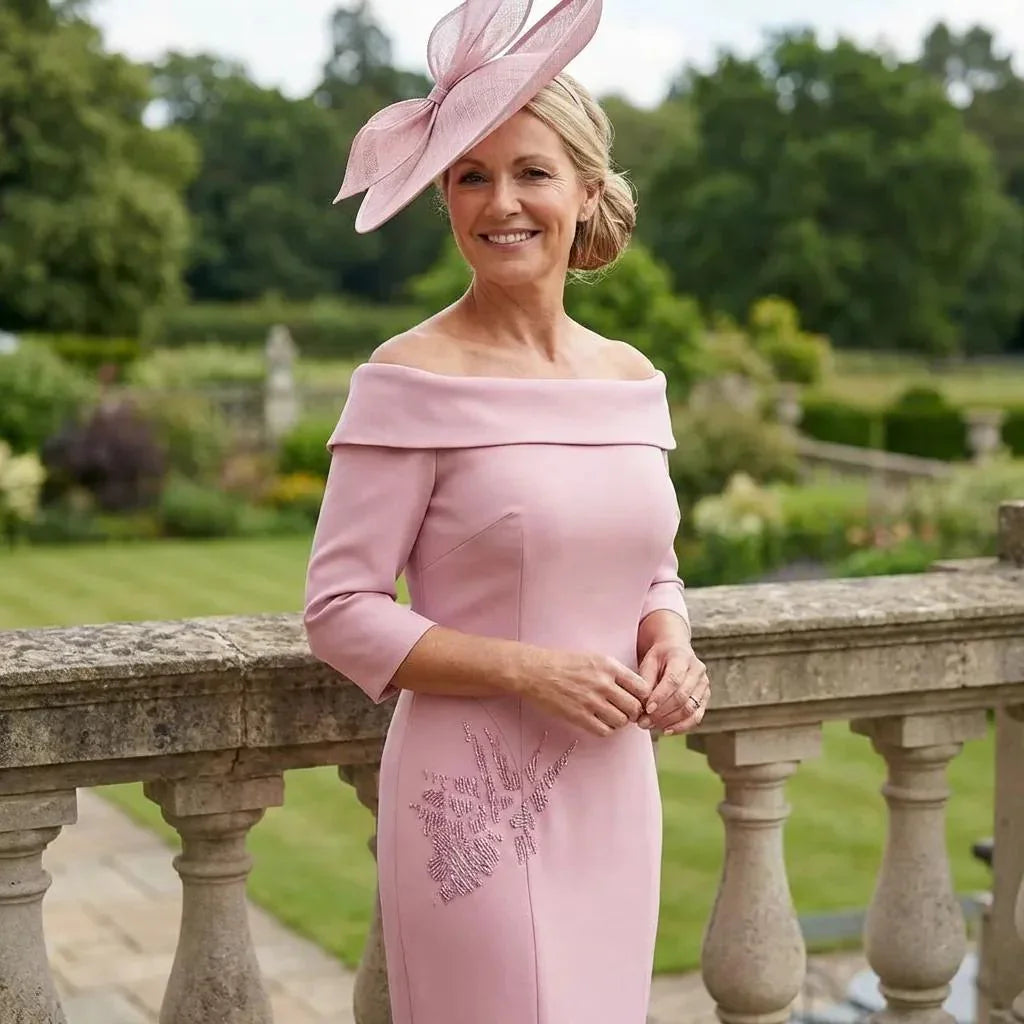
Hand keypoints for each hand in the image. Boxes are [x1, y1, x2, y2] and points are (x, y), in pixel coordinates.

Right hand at [525, 650, 653, 737]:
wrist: (536, 672)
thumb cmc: (564, 663)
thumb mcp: (594, 658)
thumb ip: (615, 672)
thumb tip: (635, 690)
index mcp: (609, 666)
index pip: (642, 687)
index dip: (644, 697)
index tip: (639, 700)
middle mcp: (603, 683)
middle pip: (635, 707)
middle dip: (634, 712)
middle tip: (626, 712)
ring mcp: (591, 701)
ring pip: (621, 721)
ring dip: (619, 721)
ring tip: (610, 716)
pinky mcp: (579, 716)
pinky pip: (604, 730)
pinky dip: (605, 729)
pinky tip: (599, 721)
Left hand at [636, 641, 709, 735]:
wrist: (675, 650)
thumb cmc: (659, 657)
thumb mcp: (648, 662)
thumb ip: (645, 681)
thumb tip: (642, 704)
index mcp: (682, 657)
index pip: (673, 680)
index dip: (660, 697)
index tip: (646, 709)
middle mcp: (697, 670)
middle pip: (682, 697)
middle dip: (661, 713)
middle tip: (643, 722)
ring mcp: (704, 684)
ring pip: (690, 709)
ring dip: (669, 722)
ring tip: (651, 726)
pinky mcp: (705, 697)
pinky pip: (696, 716)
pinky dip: (681, 726)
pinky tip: (666, 730)